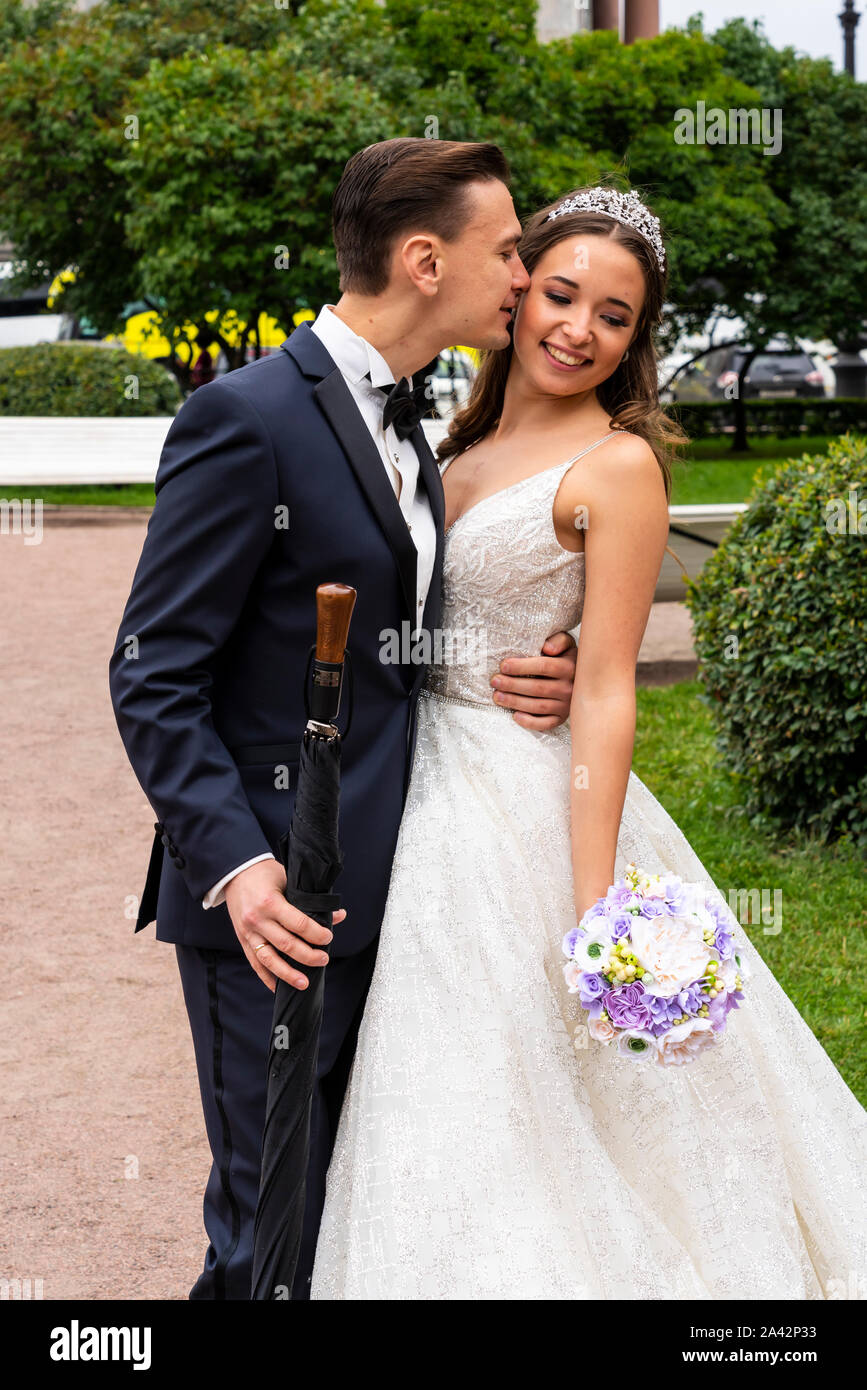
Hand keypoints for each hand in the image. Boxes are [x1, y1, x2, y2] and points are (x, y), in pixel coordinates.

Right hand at [224, 858, 346, 992]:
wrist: (235, 872)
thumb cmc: (265, 874)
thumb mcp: (289, 881)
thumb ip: (310, 901)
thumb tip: (337, 915)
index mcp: (270, 902)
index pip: (298, 924)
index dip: (316, 934)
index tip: (328, 938)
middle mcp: (257, 920)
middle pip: (286, 944)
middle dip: (308, 956)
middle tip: (323, 959)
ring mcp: (248, 932)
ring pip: (269, 959)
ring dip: (288, 974)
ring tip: (304, 983)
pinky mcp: (243, 940)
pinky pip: (255, 963)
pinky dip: (267, 977)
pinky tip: (278, 987)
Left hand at [490, 629, 576, 729]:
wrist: (583, 678)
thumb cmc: (565, 657)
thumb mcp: (566, 643)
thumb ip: (558, 640)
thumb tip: (547, 649)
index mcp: (570, 667)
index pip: (544, 666)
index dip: (522, 667)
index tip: (503, 666)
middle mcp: (570, 688)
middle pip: (538, 688)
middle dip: (513, 685)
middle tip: (495, 682)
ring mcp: (566, 705)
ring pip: (538, 706)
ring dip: (516, 702)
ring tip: (497, 696)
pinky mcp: (561, 718)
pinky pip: (546, 724)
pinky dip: (530, 722)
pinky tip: (515, 716)